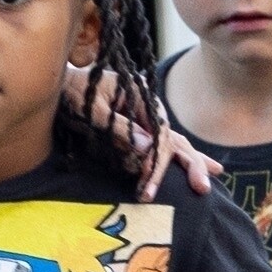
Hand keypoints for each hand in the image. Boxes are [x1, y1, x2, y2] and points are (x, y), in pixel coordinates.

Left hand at [64, 61, 220, 197]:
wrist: (62, 82)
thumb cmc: (72, 91)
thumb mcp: (91, 109)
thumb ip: (117, 127)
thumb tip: (146, 148)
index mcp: (142, 95)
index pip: (159, 134)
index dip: (155, 161)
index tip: (147, 183)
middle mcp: (148, 106)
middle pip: (174, 138)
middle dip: (189, 164)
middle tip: (202, 189)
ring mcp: (145, 116)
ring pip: (173, 141)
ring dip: (190, 162)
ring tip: (209, 180)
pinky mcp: (138, 125)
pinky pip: (160, 144)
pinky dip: (177, 157)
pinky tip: (195, 167)